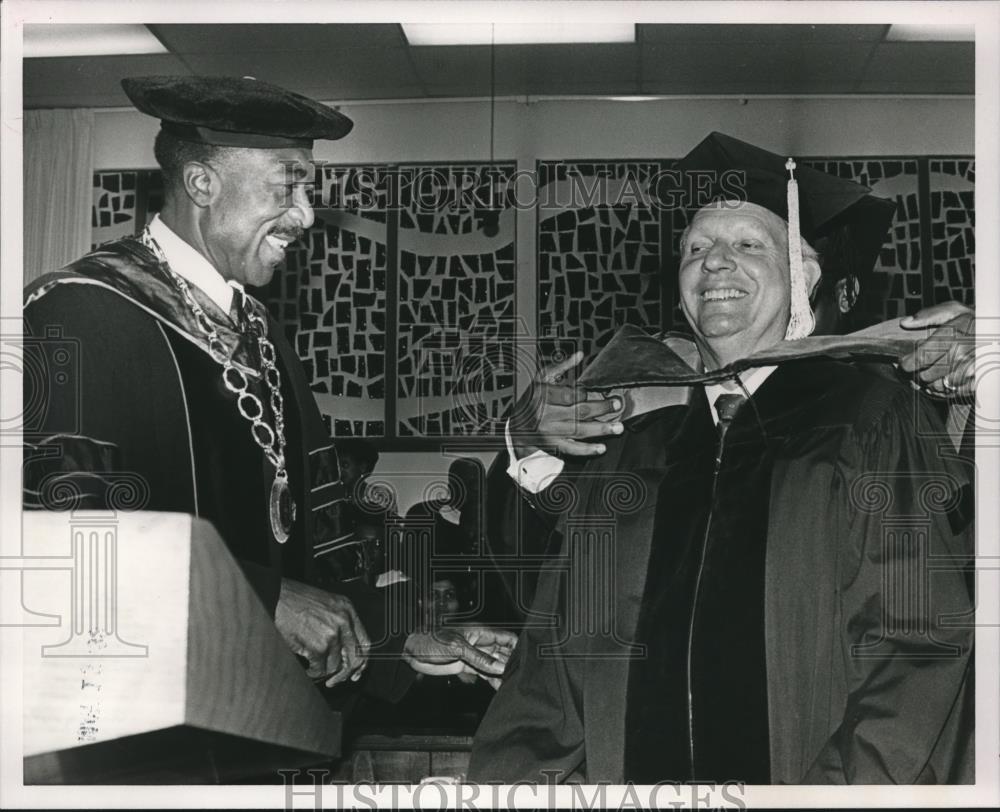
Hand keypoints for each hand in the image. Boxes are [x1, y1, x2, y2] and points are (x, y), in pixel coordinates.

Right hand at [274, 578, 370, 686]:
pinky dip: (313, 673)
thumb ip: (339, 622)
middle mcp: (344, 621)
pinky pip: (320, 669)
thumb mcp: (327, 604)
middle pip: (355, 657)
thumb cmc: (296, 599)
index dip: (362, 661)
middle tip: (336, 680)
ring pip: (335, 666)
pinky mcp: (318, 645)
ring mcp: (332, 634)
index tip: (356, 670)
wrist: (277, 595)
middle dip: (345, 673)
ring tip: (315, 670)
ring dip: (324, 672)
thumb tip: (343, 648)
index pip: (364, 642)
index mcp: (347, 609)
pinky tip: (308, 669)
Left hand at [403, 625, 517, 689]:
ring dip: (503, 674)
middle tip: (522, 677)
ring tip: (513, 686)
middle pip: (503, 652)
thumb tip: (500, 667)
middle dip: (512, 663)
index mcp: (480, 632)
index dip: (517, 647)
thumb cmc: (431, 640)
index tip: (526, 659)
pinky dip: (492, 680)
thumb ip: (480, 658)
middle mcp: (480, 643)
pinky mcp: (466, 666)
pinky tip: (500, 689)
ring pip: (495, 665)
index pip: (506, 638)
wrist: (411, 651)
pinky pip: (484, 673)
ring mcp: (474, 655)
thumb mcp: (458, 648)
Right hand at [509, 350, 624, 457]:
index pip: (568, 395)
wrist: (516, 424)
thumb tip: (580, 355)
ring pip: (579, 430)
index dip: (584, 393)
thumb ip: (561, 367)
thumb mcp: (541, 378)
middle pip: (578, 412)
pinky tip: (601, 447)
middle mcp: (546, 415)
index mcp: (543, 395)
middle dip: (601, 408)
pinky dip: (587, 450)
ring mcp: (549, 432)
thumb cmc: (531, 399)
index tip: (593, 391)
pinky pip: (571, 449)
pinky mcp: (552, 445)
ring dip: (600, 429)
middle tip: (616, 405)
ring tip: (617, 427)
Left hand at [899, 302, 974, 398]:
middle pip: (925, 376)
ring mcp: (969, 371)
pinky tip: (944, 379)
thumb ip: (928, 316)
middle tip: (919, 367)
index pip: (920, 358)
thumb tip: (905, 323)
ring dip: (930, 382)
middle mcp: (960, 356)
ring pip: (937, 387)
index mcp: (952, 337)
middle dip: (917, 373)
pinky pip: (952, 394)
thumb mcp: (954, 310)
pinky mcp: (977, 382)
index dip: (907, 363)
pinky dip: (944, 390)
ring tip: (932, 372)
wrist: (999, 331)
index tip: (904, 362)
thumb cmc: (977, 321)